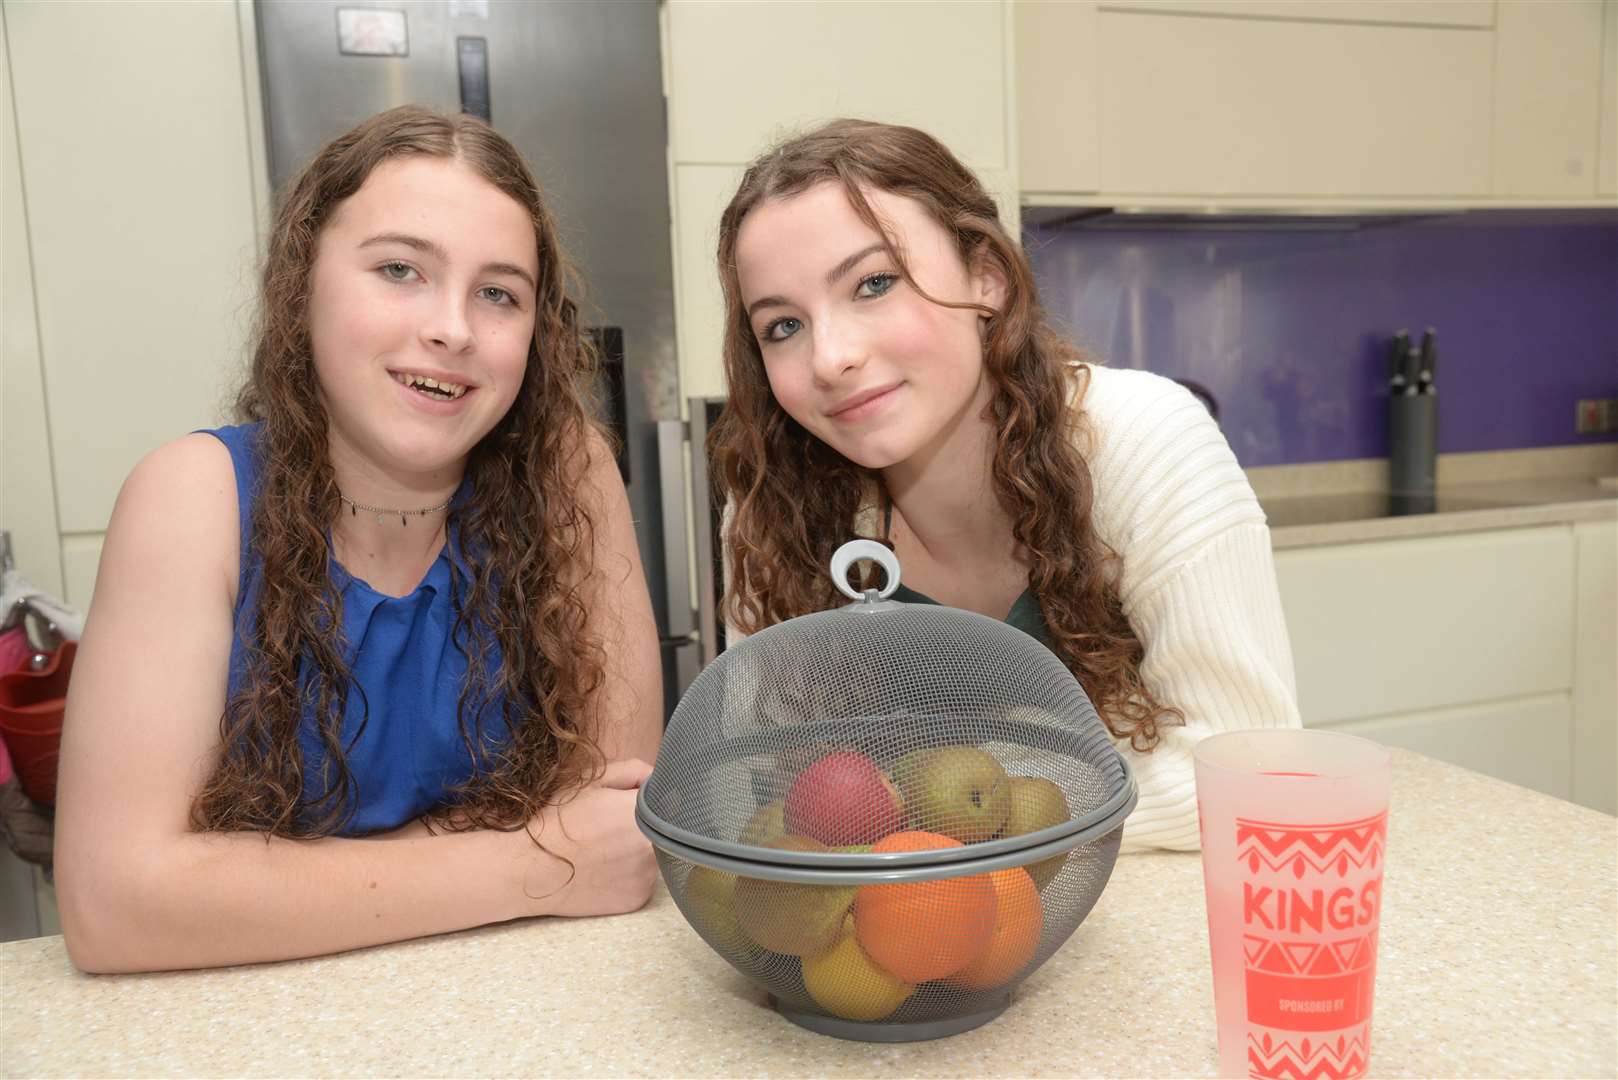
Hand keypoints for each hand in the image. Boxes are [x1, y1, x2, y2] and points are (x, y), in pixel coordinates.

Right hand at [521, 758, 657, 917]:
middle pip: (661, 828)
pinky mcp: (638, 899)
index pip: (665, 797)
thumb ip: (634, 771)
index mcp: (645, 812)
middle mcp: (654, 846)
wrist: (529, 869)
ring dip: (638, 850)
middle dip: (643, 824)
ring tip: (604, 850)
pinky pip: (643, 880)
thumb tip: (657, 779)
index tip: (626, 802)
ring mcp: (648, 877)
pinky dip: (630, 874)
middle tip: (610, 828)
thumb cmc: (557, 821)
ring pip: (655, 855)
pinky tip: (603, 871)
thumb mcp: (592, 782)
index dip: (645, 798)